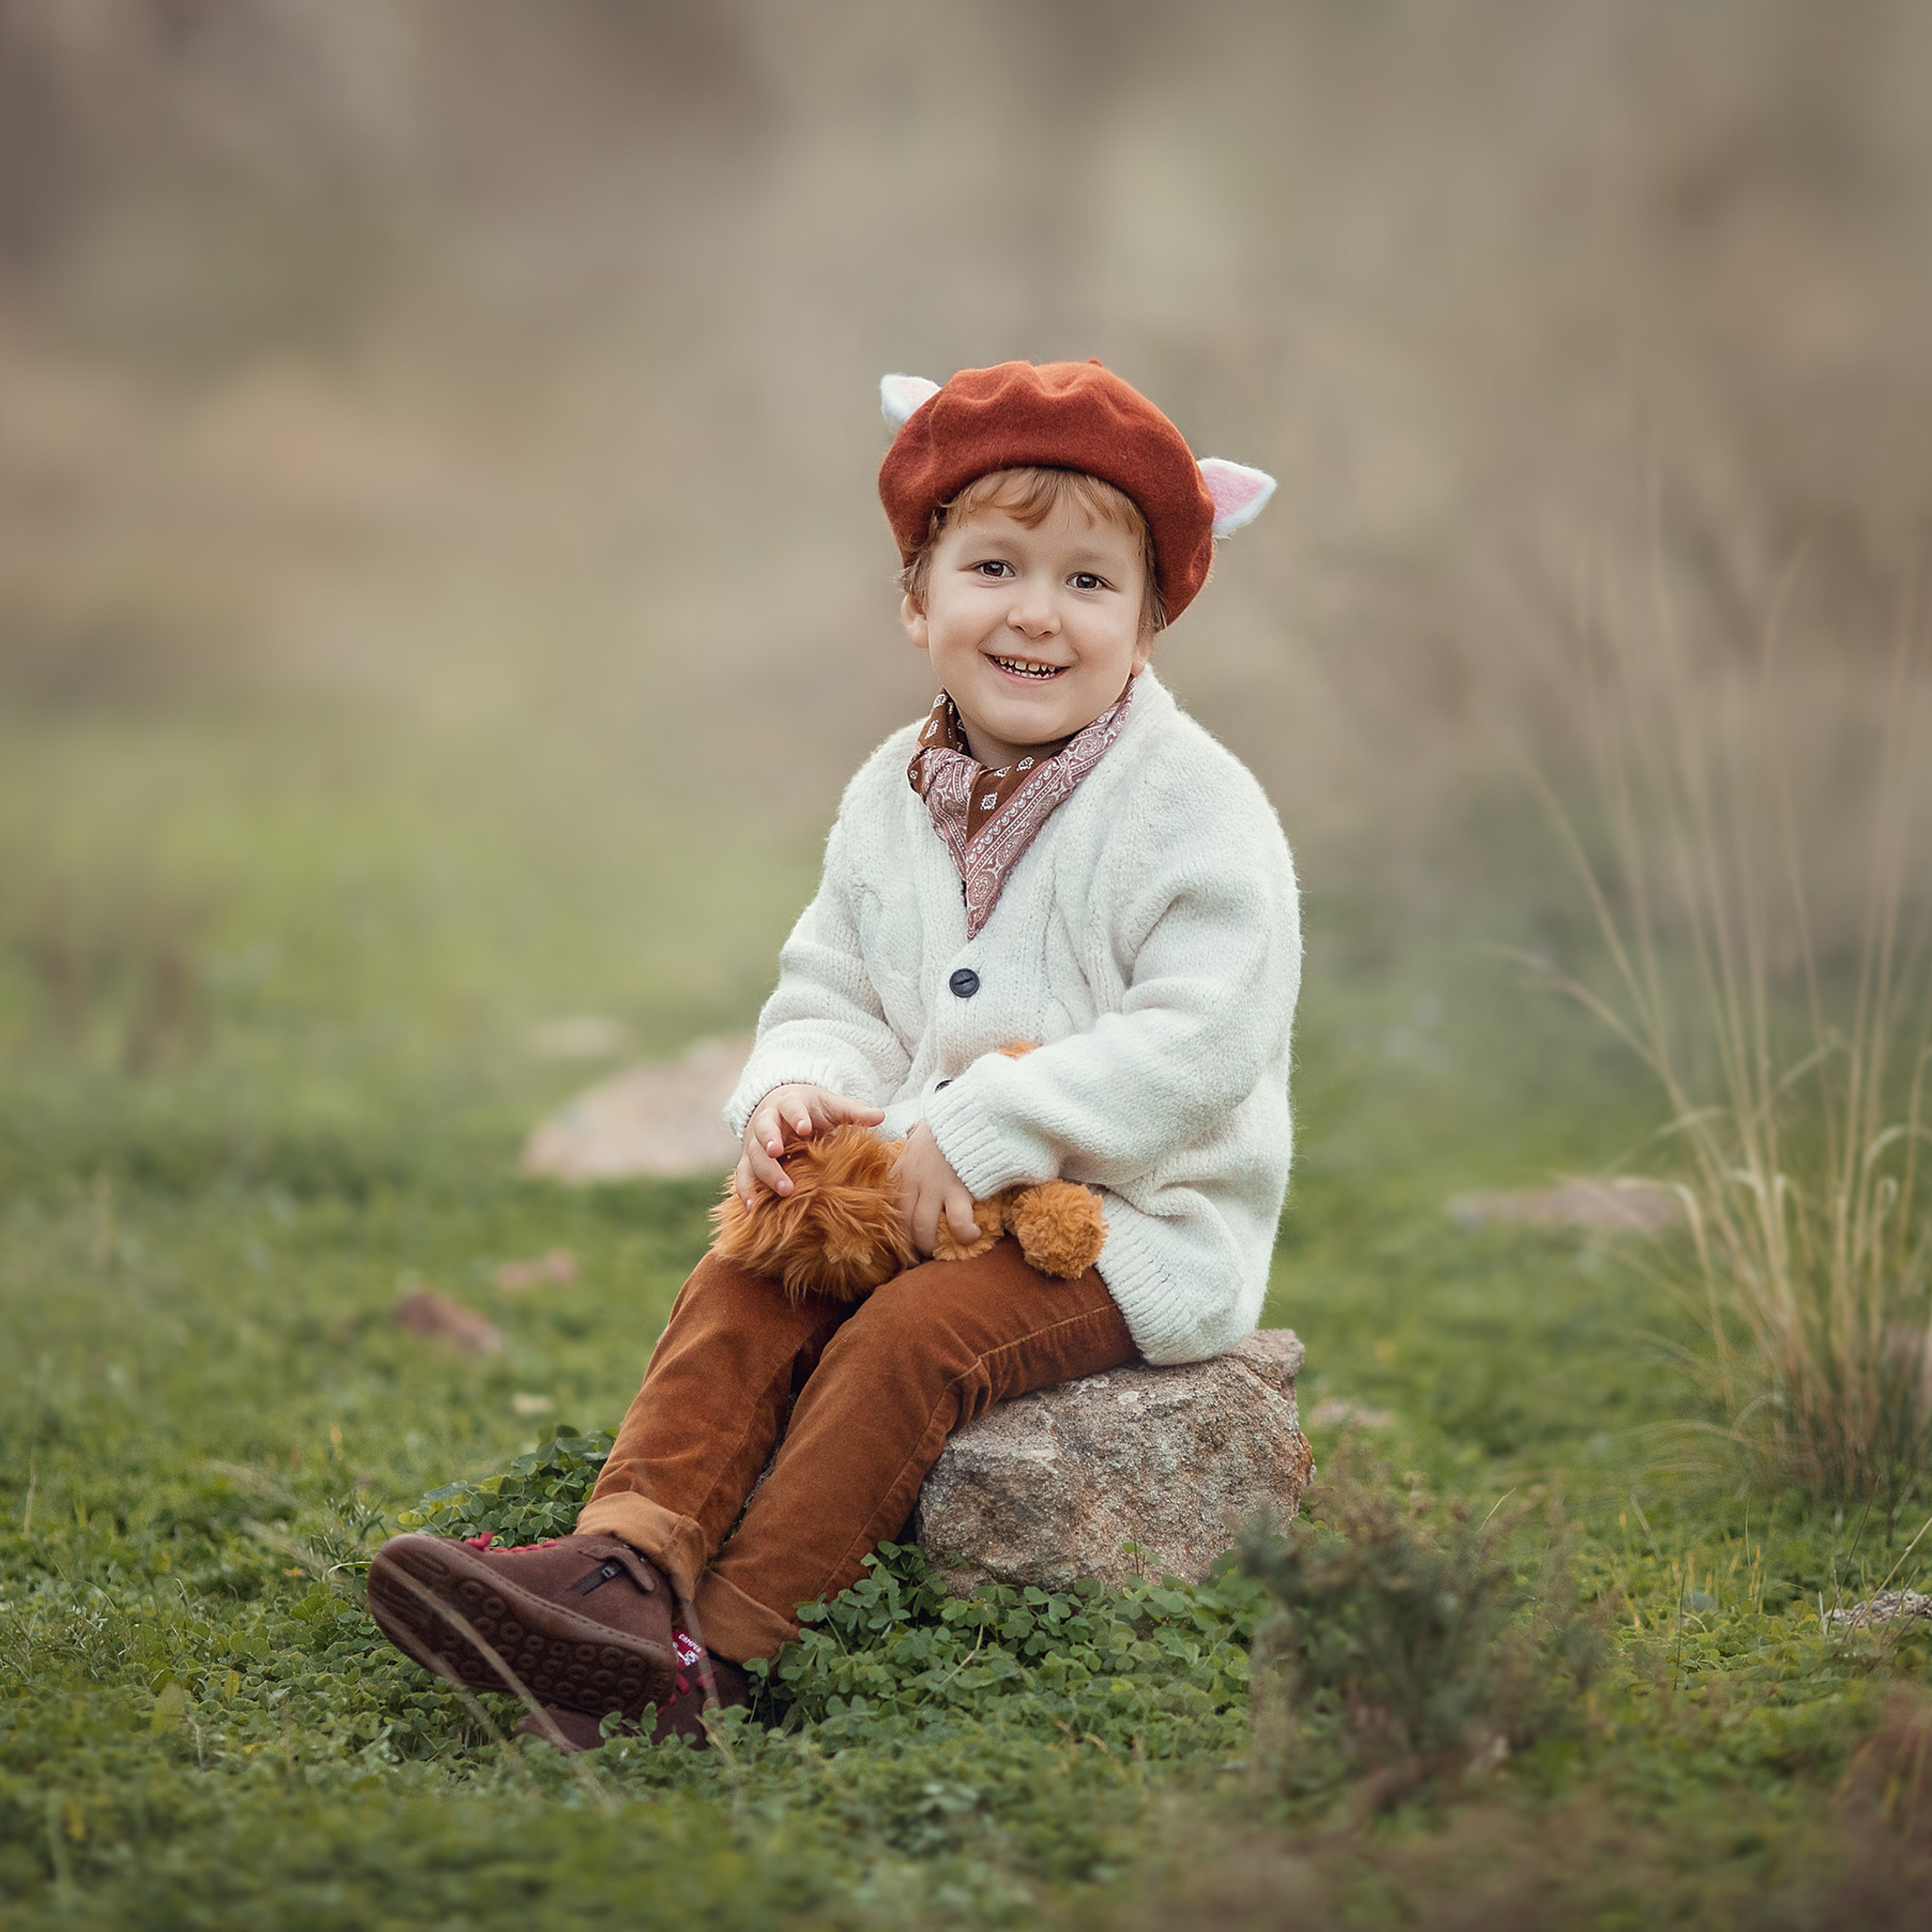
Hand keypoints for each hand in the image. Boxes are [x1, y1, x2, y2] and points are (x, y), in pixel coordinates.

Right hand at [735, 1084, 886, 1205]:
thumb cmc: (811, 1109)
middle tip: (778, 1155)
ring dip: (764, 1173)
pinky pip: (742, 1176)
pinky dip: (745, 1190)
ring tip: (782, 1190)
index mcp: (789, 1104)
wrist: (779, 1107)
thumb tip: (881, 1115)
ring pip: (752, 1156)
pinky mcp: (749, 1161)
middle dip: (770, 1144)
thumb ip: (854, 1111)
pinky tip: (752, 1208)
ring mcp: (754, 1143)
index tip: (805, 1128)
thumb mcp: (831, 1105)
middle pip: (764, 1131)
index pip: (791, 1107)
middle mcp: (767, 1122)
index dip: (796, 1117)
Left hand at [893, 1121, 979, 1256]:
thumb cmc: (949, 1126)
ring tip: (941, 1253)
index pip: (888, 1207)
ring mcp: (934, 1186)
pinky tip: (972, 1236)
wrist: (972, 1113)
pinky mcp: (958, 1189)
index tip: (899, 1243)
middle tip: (919, 1259)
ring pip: (923, 1229)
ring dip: (931, 1247)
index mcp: (901, 1170)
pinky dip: (964, 1233)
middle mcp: (912, 1181)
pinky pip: (957, 1222)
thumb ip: (912, 1148)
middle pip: (902, 1225)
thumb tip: (911, 1143)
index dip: (893, 1230)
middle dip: (909, 1247)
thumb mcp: (920, 1136)